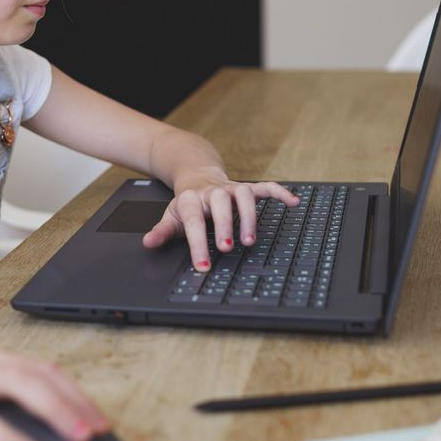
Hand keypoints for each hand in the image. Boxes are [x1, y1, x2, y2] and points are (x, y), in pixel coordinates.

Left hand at [140, 174, 299, 271]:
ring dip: (249, 215)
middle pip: (220, 204)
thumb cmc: (187, 203)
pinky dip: (279, 192)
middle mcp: (213, 192)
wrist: (197, 175)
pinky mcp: (246, 187)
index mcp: (191, 200)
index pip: (193, 221)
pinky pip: (265, 187)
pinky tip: (292, 202)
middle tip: (227, 247)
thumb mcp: (171, 216)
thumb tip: (148, 243)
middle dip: (224, 225)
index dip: (198, 243)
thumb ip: (162, 232)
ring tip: (250, 239)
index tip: (203, 265)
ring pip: (243, 195)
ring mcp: (231, 188)